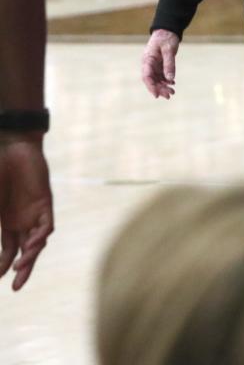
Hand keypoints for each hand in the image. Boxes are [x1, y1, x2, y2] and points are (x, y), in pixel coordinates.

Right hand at [0, 138, 53, 290]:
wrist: (12, 148)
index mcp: (7, 222)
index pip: (8, 251)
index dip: (2, 264)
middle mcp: (22, 221)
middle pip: (25, 252)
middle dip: (22, 270)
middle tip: (16, 288)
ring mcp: (34, 213)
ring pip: (37, 242)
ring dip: (31, 256)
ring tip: (21, 269)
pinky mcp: (45, 204)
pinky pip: (46, 225)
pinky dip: (40, 236)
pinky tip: (33, 244)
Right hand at [141, 29, 180, 98]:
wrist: (168, 30)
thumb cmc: (166, 38)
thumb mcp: (169, 50)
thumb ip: (169, 64)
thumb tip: (170, 79)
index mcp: (147, 59)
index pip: (147, 76)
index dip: (151, 86)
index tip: (156, 95)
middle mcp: (149, 63)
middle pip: (152, 80)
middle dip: (159, 89)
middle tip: (169, 95)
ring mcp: (154, 64)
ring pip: (157, 79)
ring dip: (163, 86)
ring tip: (172, 92)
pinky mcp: (159, 64)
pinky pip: (162, 75)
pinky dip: (167, 80)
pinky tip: (172, 84)